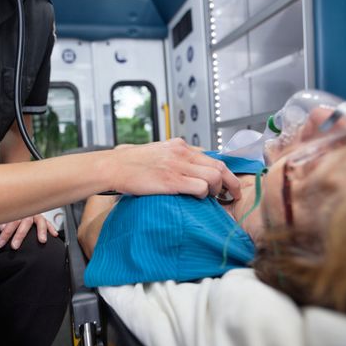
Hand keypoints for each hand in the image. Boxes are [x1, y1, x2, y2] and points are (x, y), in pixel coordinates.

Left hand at [0, 214, 57, 249]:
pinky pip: (49, 223)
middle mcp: (28, 213)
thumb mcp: (4, 215)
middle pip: (24, 223)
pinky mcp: (43, 218)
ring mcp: (36, 215)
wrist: (21, 200)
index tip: (0, 244)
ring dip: (41, 231)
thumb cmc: (12, 211)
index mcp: (16, 212)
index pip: (10, 223)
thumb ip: (2, 221)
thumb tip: (1, 227)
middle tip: (14, 246)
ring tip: (42, 240)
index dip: (5, 234)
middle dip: (19, 235)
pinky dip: (51, 228)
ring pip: (40, 222)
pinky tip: (54, 234)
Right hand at [108, 138, 240, 198]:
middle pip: (220, 166)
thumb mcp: (157, 153)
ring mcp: (178, 166)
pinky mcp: (172, 180)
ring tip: (212, 198)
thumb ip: (173, 158)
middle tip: (232, 194)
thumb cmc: (131, 164)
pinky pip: (200, 187)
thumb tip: (188, 169)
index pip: (212, 156)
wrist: (113, 167)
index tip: (228, 182)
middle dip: (231, 182)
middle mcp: (182, 153)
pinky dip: (204, 195)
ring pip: (214, 176)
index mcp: (179, 146)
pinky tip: (197, 199)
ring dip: (217, 190)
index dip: (224, 171)